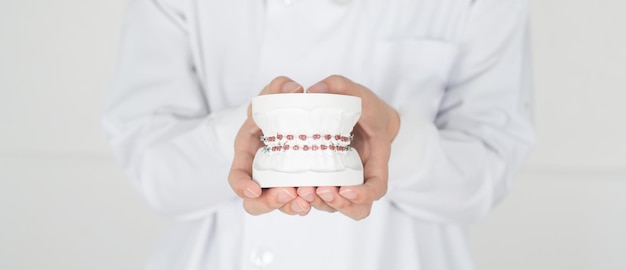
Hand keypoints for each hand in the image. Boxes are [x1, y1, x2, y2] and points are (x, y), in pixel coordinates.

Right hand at [228, 76, 312, 215]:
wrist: (300, 116)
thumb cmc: (278, 105)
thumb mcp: (274, 92)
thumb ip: (279, 87)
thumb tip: (294, 89)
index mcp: (248, 152)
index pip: (237, 174)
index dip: (241, 185)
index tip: (253, 190)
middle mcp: (260, 172)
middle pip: (255, 202)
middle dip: (270, 202)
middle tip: (289, 193)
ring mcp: (279, 182)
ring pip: (280, 206)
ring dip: (292, 206)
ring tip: (306, 200)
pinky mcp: (298, 185)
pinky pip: (301, 201)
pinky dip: (310, 202)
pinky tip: (321, 195)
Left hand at [296, 75, 399, 219]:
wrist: (365, 117)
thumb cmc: (365, 107)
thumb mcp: (356, 91)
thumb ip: (338, 85)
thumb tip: (314, 91)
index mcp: (377, 158)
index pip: (378, 186)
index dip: (365, 193)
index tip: (348, 190)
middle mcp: (363, 176)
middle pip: (357, 207)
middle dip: (339, 204)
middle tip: (321, 190)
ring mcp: (347, 182)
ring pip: (339, 207)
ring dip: (322, 204)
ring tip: (305, 192)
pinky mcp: (331, 181)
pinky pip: (324, 199)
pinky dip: (311, 200)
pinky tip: (296, 190)